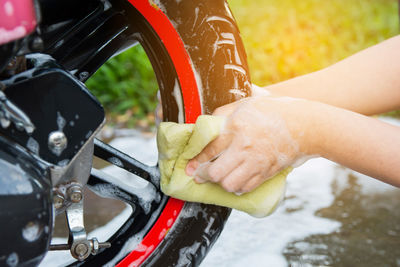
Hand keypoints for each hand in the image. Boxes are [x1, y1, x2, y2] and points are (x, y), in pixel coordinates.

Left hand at [185, 96, 313, 192]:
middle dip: (205, 175)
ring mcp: (257, 162)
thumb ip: (225, 112)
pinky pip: (246, 188)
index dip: (196, 160)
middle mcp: (245, 147)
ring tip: (220, 176)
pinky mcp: (267, 172)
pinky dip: (237, 187)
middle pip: (216, 172)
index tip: (190, 167)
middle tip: (201, 174)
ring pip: (230, 184)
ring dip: (221, 183)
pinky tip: (235, 180)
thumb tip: (208, 122)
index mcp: (237, 126)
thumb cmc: (275, 110)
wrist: (306, 125)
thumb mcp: (248, 102)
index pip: (210, 148)